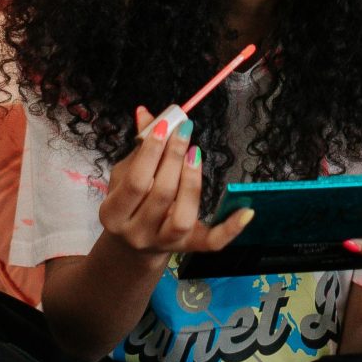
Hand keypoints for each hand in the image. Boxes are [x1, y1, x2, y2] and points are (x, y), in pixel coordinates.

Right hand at [97, 106, 253, 258]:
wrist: (132, 246)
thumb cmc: (129, 203)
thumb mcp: (125, 176)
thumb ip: (138, 148)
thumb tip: (146, 113)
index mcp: (114, 214)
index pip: (135, 181)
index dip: (152, 152)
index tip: (166, 126)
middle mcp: (137, 233)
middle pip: (161, 196)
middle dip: (174, 159)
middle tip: (185, 131)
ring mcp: (164, 243)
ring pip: (183, 217)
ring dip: (192, 182)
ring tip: (195, 154)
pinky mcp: (188, 249)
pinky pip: (213, 242)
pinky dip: (231, 228)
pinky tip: (246, 211)